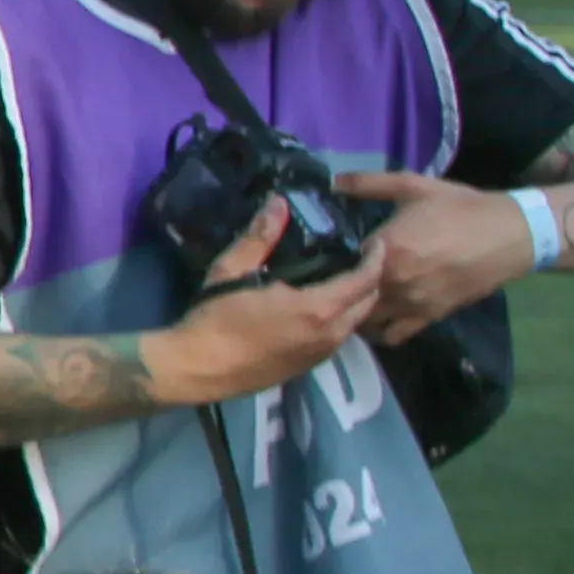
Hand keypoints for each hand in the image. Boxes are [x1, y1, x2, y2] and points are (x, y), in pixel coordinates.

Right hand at [146, 203, 385, 405]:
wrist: (198, 370)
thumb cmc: (215, 319)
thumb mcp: (232, 271)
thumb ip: (260, 237)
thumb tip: (279, 203)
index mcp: (317, 308)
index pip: (366, 280)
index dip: (375, 258)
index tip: (375, 242)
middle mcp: (330, 334)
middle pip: (369, 303)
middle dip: (371, 280)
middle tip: (357, 259)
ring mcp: (322, 354)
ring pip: (356, 323)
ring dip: (356, 301)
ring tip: (339, 280)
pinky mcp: (310, 366)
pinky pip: (338, 337)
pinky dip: (340, 319)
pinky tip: (318, 307)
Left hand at [336, 167, 534, 341]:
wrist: (510, 235)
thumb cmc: (460, 208)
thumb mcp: (413, 186)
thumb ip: (370, 183)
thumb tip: (334, 181)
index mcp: (385, 249)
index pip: (342, 264)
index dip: (334, 261)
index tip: (331, 257)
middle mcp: (393, 281)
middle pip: (349, 297)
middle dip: (341, 290)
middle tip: (338, 282)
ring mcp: (411, 303)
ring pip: (366, 320)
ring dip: (356, 312)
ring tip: (356, 300)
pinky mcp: (430, 317)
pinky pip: (394, 335)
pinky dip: (381, 330)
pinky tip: (380, 316)